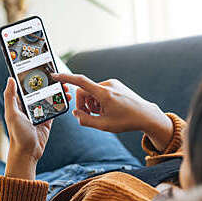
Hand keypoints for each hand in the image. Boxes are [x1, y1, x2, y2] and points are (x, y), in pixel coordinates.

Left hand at [4, 77, 70, 179]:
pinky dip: (61, 102)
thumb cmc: (18, 134)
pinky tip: (67, 97)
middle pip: (41, 90)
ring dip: (57, 91)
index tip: (41, 67)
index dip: (32, 76)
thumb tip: (10, 78)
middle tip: (58, 76)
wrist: (28, 152)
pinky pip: (56, 107)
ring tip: (65, 86)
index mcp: (20, 103)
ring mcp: (40, 112)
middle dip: (49, 82)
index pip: (26, 85)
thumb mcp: (12, 114)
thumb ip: (10, 97)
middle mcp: (30, 106)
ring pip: (50, 97)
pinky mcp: (48, 119)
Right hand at [52, 73, 172, 150]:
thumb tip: (75, 114)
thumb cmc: (127, 121)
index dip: (66, 78)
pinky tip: (107, 109)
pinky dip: (99, 100)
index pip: (80, 82)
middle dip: (83, 104)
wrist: (146, 115)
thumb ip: (85, 120)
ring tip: (102, 114)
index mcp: (104, 93)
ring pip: (92, 92)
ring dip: (92, 103)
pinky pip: (100, 91)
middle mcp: (107, 85)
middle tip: (89, 116)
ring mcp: (112, 84)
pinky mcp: (116, 85)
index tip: (55, 75)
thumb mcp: (104, 125)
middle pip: (84, 91)